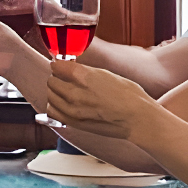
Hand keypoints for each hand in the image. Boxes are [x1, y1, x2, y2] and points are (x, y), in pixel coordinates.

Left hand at [45, 59, 159, 137]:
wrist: (137, 119)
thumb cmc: (128, 95)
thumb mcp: (106, 74)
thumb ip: (84, 72)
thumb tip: (70, 69)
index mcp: (84, 77)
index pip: (57, 66)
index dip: (59, 64)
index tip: (62, 65)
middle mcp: (75, 93)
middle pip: (51, 80)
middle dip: (57, 77)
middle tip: (66, 78)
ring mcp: (73, 110)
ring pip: (50, 95)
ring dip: (55, 92)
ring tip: (66, 92)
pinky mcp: (74, 123)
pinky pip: (53, 111)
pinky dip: (55, 106)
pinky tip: (64, 105)